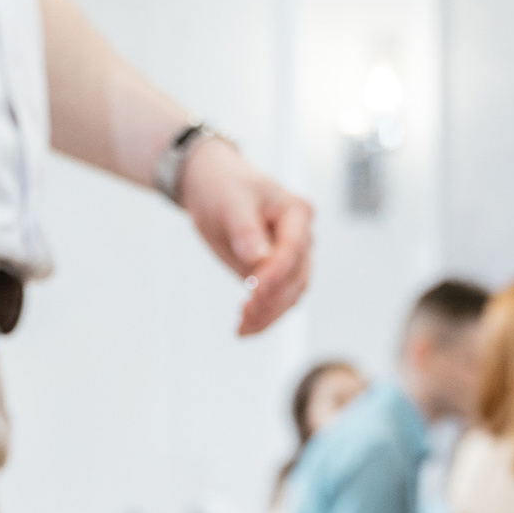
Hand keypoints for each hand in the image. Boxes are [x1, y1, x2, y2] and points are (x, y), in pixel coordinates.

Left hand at [176, 138, 312, 335]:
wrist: (212, 184)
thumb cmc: (223, 186)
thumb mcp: (230, 202)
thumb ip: (246, 230)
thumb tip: (258, 260)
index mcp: (297, 212)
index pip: (294, 248)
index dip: (277, 272)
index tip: (253, 289)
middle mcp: (301, 237)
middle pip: (297, 277)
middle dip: (273, 299)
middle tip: (244, 313)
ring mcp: (291, 258)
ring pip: (290, 295)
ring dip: (269, 314)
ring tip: (242, 327)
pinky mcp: (275, 274)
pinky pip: (276, 300)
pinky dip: (263, 316)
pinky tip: (243, 328)